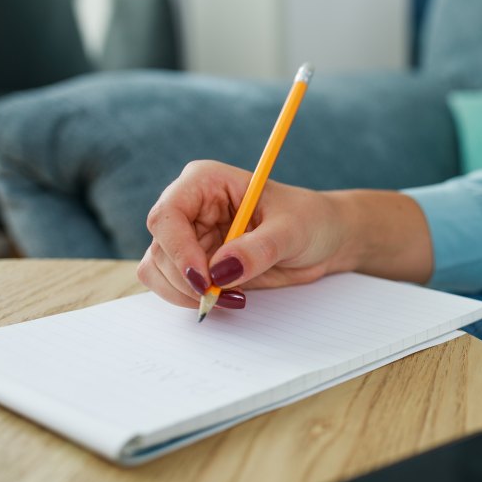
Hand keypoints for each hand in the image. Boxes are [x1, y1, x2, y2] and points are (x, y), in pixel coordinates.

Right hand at [137, 160, 347, 308]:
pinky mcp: (197, 263)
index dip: (178, 249)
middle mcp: (190, 207)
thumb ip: (259, 249)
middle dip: (185, 279)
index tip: (204, 279)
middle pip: (160, 247)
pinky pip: (174, 286)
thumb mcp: (292, 230)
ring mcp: (190, 237)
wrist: (323, 239)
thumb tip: (221, 271)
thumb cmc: (310, 220)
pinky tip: (228, 298)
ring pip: (159, 270)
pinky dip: (193, 299)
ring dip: (186, 293)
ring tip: (231, 297)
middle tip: (218, 296)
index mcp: (206, 182)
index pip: (168, 214)